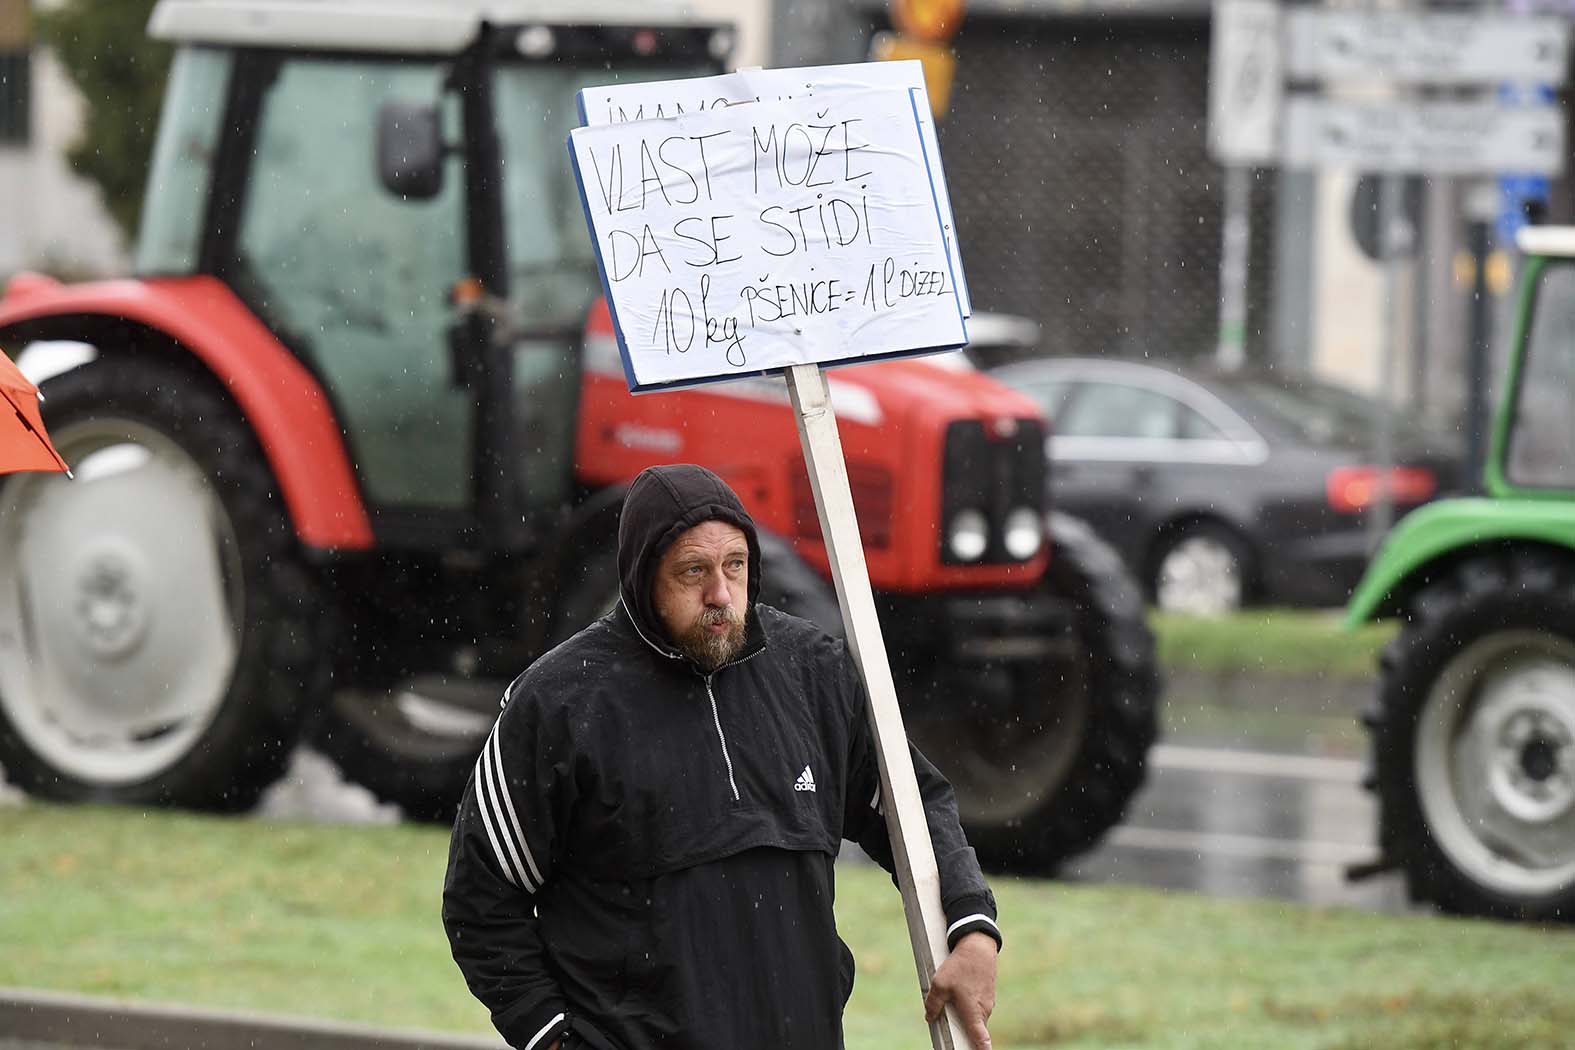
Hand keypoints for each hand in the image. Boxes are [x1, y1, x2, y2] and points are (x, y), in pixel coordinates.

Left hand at [924, 931, 997, 1048]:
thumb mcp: (939, 984)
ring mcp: (988, 1002)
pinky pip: (977, 1004)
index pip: (982, 1040)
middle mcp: (984, 1011)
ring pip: (975, 1015)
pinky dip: (969, 1002)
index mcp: (974, 1014)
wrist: (977, 945)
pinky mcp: (988, 993)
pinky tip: (961, 989)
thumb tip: (929, 1017)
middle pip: (975, 1029)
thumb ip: (933, 1004)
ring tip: (954, 998)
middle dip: (965, 1031)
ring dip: (966, 1013)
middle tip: (951, 1025)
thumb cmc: (960, 965)